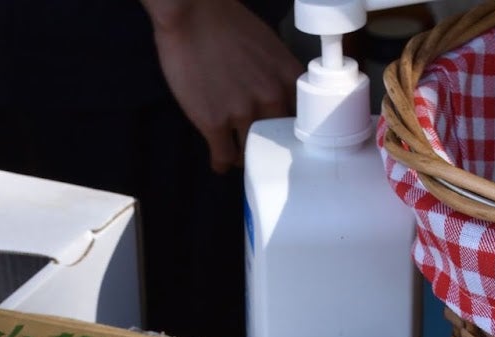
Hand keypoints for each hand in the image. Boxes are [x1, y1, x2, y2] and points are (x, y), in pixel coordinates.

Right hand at [142, 0, 304, 172]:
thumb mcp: (267, 44)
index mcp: (288, 76)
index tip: (285, 138)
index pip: (302, 117)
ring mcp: (242, 112)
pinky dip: (221, 163)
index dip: (292, 130)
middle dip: (267, 146)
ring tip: (237, 157)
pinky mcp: (214, 123)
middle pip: (277, 139)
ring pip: (249, 151)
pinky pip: (223, 156)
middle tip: (259, 149)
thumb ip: (276, 72)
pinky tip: (219, 164)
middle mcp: (271, 97)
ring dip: (243, 155)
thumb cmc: (226, 22)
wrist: (192, 14)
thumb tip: (275, 93)